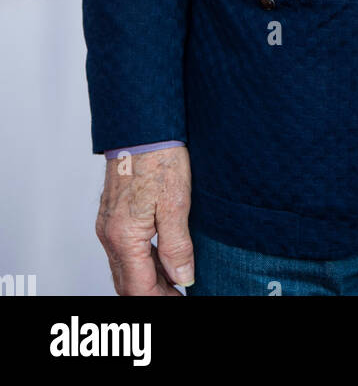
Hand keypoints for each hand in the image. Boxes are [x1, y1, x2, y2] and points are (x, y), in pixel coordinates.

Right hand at [96, 146, 193, 295]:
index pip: (139, 288)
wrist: (141, 125)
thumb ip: (177, 246)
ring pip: (124, 267)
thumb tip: (182, 278)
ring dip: (148, 279)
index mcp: (123, 236)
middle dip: (153, 294)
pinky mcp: (111, 214)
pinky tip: (162, 258)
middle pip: (127, 282)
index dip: (161, 299)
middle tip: (180, 294)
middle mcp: (109, 234)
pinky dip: (142, 262)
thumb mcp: (176, 203)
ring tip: (176, 280)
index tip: (182, 299)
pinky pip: (123, 250)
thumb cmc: (158, 157)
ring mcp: (107, 224)